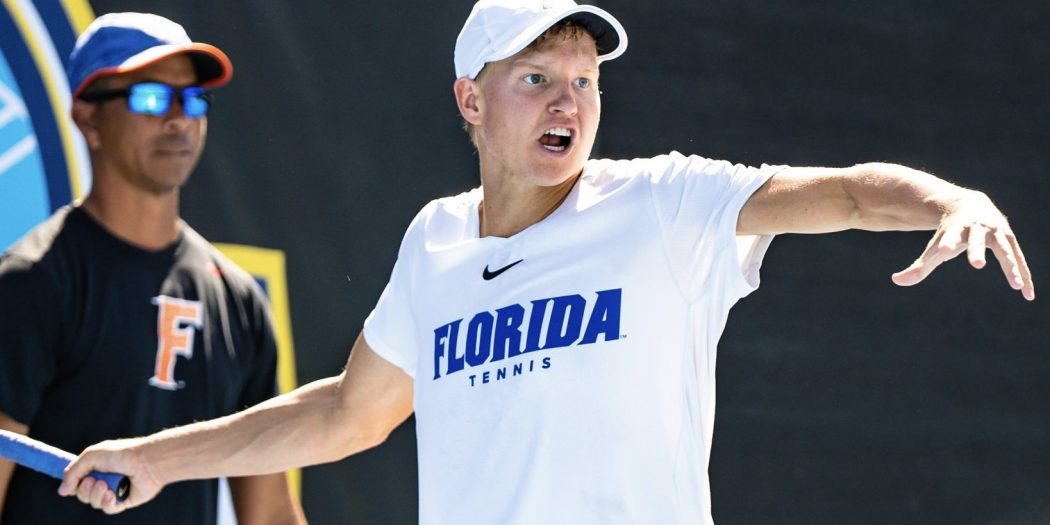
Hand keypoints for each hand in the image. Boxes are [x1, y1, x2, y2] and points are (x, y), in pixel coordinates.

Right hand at [58, 438, 163, 513]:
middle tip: (94, 481)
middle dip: (84, 490)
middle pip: (82, 494)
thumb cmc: (122, 454)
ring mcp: (114, 490)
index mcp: (97, 467)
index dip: (71, 484)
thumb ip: (73, 472)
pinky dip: (107, 503)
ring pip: (94, 502)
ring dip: (95, 495)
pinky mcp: (125, 501)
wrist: (147, 461)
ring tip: (105, 485)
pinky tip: (111, 495)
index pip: (76, 480)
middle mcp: (105, 479)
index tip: (69, 485)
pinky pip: (108, 509)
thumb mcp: (91, 456)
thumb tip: (62, 491)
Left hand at [891, 192, 1033, 299]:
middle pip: (978, 240)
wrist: (971, 206)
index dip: (948, 242)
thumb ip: (918, 266)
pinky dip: (1024, 276)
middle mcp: (980, 227)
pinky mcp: (1011, 241)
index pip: (951, 235)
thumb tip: (895, 281)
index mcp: (958, 227)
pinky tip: (1028, 296)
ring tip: (1015, 286)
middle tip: (976, 264)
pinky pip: (1019, 261)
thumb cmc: (951, 231)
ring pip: (1006, 250)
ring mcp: (998, 232)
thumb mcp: (936, 246)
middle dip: (977, 250)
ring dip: (1011, 266)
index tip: (943, 250)